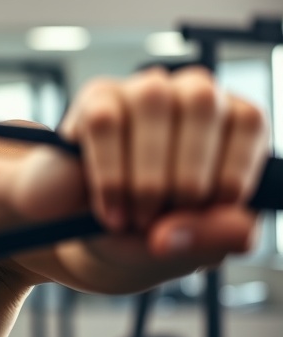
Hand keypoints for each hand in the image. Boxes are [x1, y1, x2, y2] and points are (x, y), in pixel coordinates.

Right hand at [13, 66, 268, 259]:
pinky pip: (103, 120)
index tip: (212, 210)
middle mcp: (188, 95)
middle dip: (185, 173)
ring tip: (135, 218)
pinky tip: (109, 209)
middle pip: (199, 102)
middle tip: (165, 220)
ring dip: (144, 173)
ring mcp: (140, 91)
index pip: (245, 120)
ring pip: (151, 100)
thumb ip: (216, 235)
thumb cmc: (155, 230)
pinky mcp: (95, 98)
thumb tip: (184, 228)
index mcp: (230, 124)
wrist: (90, 233)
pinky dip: (108, 174)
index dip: (232, 169)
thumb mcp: (199, 245)